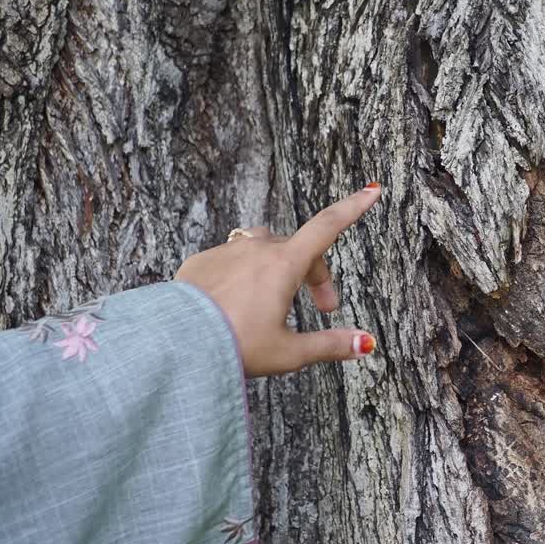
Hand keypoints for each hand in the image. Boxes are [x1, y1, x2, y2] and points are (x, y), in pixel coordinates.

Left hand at [175, 185, 380, 377]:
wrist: (173, 345)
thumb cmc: (234, 348)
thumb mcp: (289, 352)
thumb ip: (330, 345)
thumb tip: (366, 343)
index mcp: (284, 265)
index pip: (328, 227)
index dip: (353, 208)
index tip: (371, 191)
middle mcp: (257, 250)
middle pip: (299, 249)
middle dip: (316, 275)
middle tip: (324, 309)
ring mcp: (226, 252)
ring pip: (264, 248)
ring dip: (279, 268)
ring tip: (276, 301)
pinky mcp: (201, 262)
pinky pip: (231, 259)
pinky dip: (243, 274)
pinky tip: (237, 304)